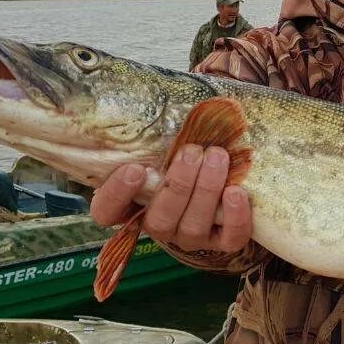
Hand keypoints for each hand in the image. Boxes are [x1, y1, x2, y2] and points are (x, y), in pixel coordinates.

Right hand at [90, 145, 252, 252]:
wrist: (210, 181)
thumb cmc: (175, 156)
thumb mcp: (158, 147)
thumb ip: (153, 136)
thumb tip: (164, 100)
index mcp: (129, 205)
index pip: (107, 212)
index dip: (116, 194)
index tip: (133, 168)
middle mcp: (157, 226)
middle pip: (159, 220)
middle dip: (178, 185)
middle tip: (192, 152)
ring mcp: (188, 237)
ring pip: (193, 226)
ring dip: (207, 190)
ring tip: (217, 157)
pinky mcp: (221, 243)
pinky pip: (228, 241)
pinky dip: (235, 218)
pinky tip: (237, 192)